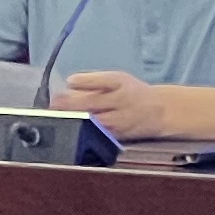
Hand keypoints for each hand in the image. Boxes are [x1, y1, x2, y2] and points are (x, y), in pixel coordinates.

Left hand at [52, 70, 166, 140]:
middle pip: (92, 103)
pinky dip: (83, 131)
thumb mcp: (117, 79)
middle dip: (70, 104)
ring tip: (58, 117)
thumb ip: (94, 81)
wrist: (160, 111)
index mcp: (119, 83)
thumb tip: (69, 83)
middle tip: (53, 104)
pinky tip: (71, 128)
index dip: (82, 82)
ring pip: (93, 121)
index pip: (100, 80)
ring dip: (74, 119)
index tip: (68, 82)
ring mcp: (119, 121)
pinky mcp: (118, 136)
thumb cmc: (133, 92)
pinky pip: (98, 134)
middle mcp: (120, 101)